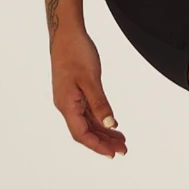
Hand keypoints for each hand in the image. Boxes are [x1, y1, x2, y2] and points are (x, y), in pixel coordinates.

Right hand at [51, 30, 127, 156]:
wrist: (65, 34)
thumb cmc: (76, 53)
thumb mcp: (91, 79)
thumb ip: (100, 104)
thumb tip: (110, 125)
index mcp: (66, 105)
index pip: (81, 134)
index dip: (97, 146)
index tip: (112, 154)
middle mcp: (66, 105)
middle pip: (84, 131)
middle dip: (103, 142)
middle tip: (123, 150)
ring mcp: (69, 99)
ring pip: (87, 122)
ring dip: (103, 132)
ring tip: (121, 140)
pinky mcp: (74, 92)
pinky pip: (87, 112)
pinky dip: (99, 119)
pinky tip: (111, 124)